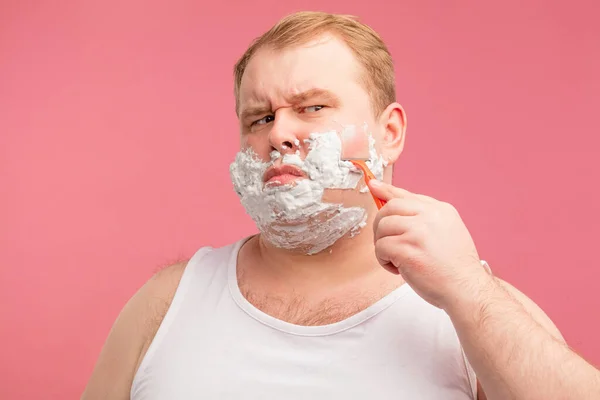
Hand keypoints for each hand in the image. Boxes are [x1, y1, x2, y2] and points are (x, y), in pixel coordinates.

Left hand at [368, 179, 490, 309]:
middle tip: (386, 243)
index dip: (386, 190)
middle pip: (389, 208)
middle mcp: (430, 216)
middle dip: (380, 226)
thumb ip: (424, 219)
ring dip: (382, 245)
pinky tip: (397, 268)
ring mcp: (418, 231)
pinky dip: (383, 260)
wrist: (466, 289)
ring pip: (382, 227)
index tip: (373, 185)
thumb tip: (394, 207)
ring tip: (395, 259)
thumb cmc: (455, 268)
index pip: (406, 195)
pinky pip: (381, 247)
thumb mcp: (447, 232)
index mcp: (440, 210)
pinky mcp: (408, 249)